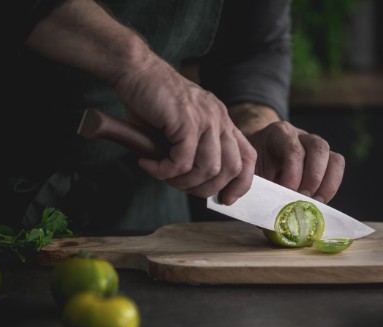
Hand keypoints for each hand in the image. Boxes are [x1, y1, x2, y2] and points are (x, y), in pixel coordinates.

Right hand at [113, 50, 256, 203]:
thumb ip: (193, 150)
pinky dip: (163, 171)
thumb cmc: (153, 101)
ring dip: (182, 182)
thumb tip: (192, 182)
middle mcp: (219, 119)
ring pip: (208, 169)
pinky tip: (148, 165)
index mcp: (222, 121)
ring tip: (161, 174)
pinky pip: (182, 161)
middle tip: (179, 187)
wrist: (135, 70)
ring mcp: (206, 119)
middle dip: (206, 189)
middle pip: (230, 169)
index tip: (225, 199)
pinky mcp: (186, 121)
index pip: (247, 157)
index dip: (241, 184)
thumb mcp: (182, 126)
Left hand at [229, 104, 343, 203]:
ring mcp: (315, 146)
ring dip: (326, 184)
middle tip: (303, 199)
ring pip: (334, 158)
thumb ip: (257, 190)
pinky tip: (318, 201)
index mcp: (279, 133)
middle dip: (313, 177)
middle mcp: (301, 136)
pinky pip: (336, 168)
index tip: (286, 193)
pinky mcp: (324, 159)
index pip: (293, 149)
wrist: (256, 156)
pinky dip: (331, 186)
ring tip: (314, 203)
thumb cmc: (253, 165)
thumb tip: (266, 220)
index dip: (293, 174)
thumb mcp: (251, 173)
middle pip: (319, 147)